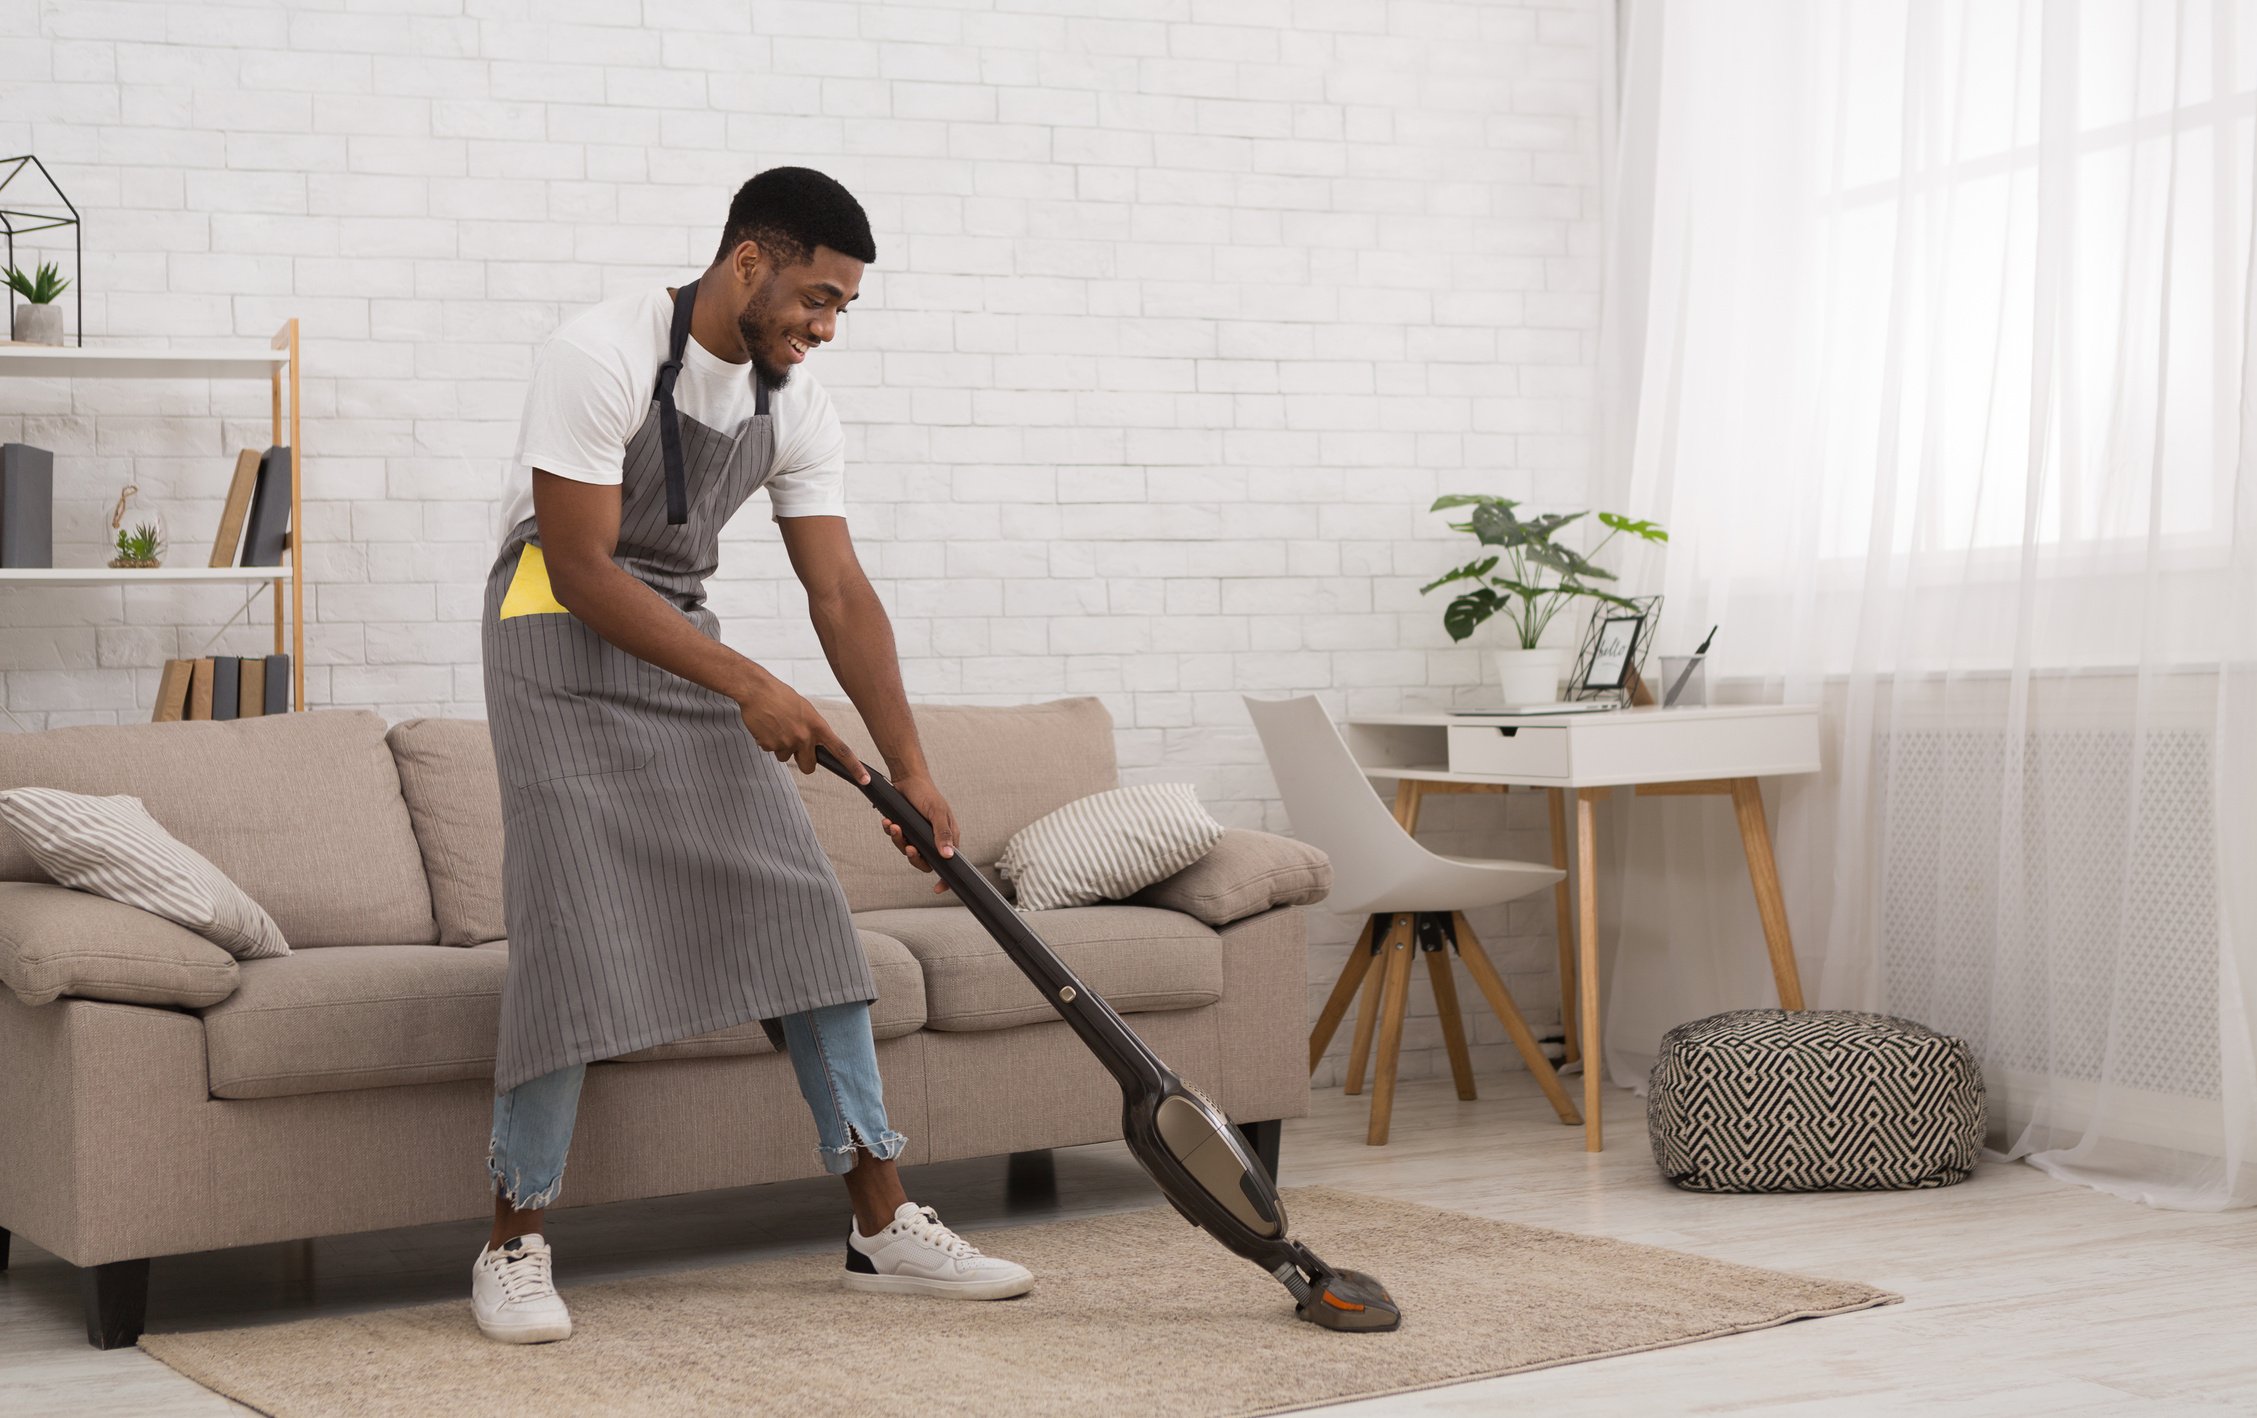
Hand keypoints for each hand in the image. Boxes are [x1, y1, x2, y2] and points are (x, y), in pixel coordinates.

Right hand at [736, 674, 865, 781]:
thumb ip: (812, 728)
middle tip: (795, 747)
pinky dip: (768, 742)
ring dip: (781, 747)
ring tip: (776, 726)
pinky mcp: (769, 745)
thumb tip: (814, 743)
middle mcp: (804, 737)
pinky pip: (771, 751)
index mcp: (818, 726)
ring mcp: (787, 742)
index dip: (854, 767)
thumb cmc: (781, 696)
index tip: (864, 779)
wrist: (757, 690)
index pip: (841, 750)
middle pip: (809, 766)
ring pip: (786, 757)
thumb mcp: (805, 710)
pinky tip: (767, 726)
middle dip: (802, 761)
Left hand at [880, 772, 958, 895]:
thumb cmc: (927, 793)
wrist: (907, 778)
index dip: (945, 877)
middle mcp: (934, 838)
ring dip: (898, 840)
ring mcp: (919, 834)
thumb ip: (942, 834)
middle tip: (908, 847)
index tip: (937, 889)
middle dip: (913, 856)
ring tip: (894, 826)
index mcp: (947, 836)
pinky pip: (897, 838)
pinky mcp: (906, 828)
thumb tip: (949, 856)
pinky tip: (888, 822)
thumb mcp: (937, 813)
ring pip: (908, 850)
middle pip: (925, 861)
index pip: (949, 862)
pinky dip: (891, 831)